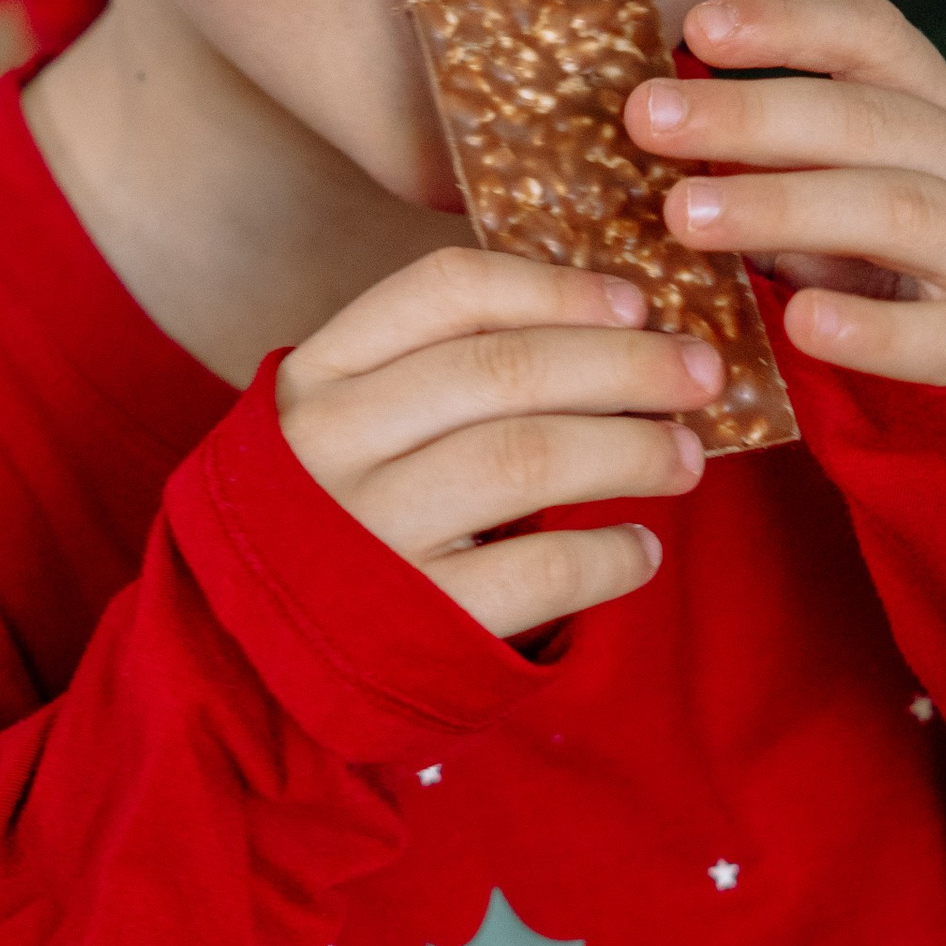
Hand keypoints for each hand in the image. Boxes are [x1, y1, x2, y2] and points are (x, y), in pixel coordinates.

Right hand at [276, 248, 717, 640]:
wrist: (246, 657)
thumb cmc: (329, 516)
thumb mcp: (348, 422)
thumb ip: (440, 370)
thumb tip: (613, 326)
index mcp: (321, 373)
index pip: (447, 292)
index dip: (556, 288)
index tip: (634, 303)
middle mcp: (335, 444)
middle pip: (504, 372)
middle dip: (623, 365)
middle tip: (699, 374)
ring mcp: (370, 534)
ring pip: (526, 459)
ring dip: (629, 450)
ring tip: (685, 457)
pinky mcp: (415, 622)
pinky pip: (539, 573)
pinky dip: (609, 557)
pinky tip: (640, 551)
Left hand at [627, 0, 945, 388]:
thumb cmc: (891, 256)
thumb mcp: (847, 182)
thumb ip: (776, 152)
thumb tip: (655, 116)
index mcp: (945, 110)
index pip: (875, 37)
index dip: (789, 23)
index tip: (699, 28)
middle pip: (870, 121)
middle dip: (751, 115)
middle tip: (649, 119)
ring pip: (897, 211)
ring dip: (784, 206)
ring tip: (686, 214)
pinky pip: (933, 335)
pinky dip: (866, 328)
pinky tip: (801, 322)